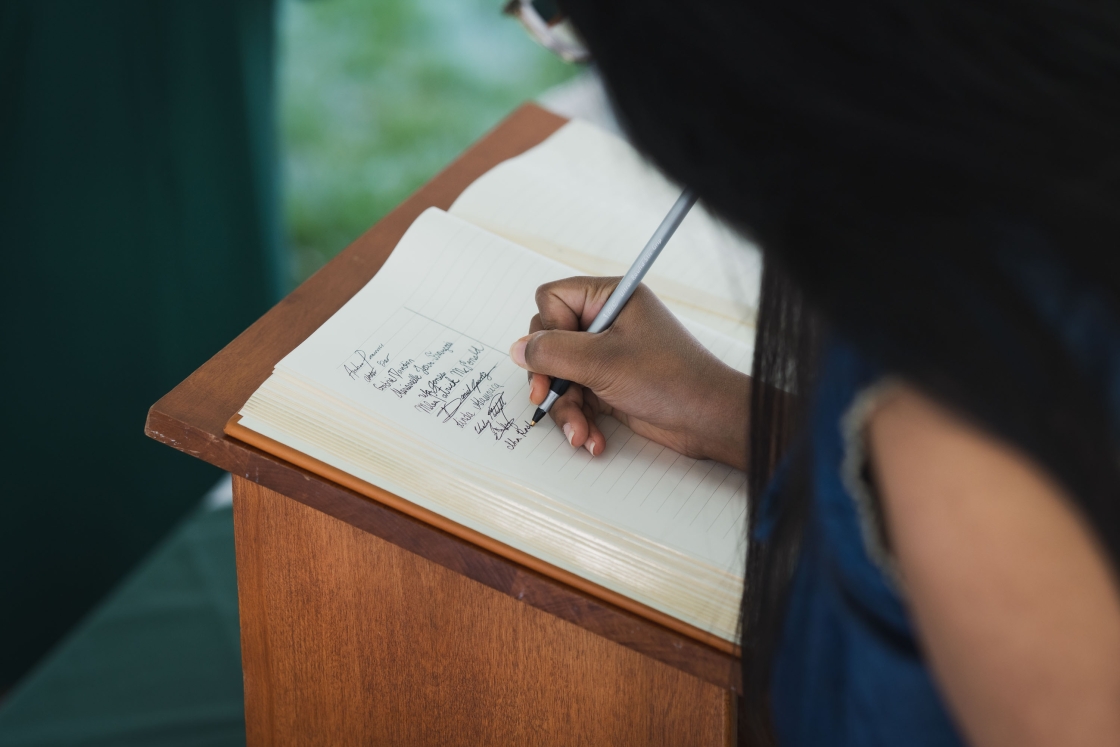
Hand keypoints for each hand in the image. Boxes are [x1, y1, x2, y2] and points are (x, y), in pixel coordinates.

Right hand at [508, 276, 749, 469]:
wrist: (708, 420)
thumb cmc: (669, 379)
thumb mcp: (602, 362)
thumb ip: (552, 352)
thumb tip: (518, 349)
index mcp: (609, 298)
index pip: (551, 299)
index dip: (547, 329)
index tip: (558, 355)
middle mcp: (606, 323)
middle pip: (550, 341)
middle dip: (549, 377)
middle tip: (545, 396)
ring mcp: (607, 355)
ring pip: (560, 375)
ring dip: (566, 408)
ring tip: (579, 432)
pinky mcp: (610, 384)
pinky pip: (578, 398)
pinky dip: (581, 419)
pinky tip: (591, 439)